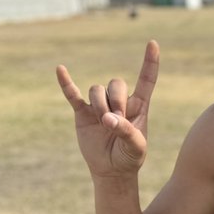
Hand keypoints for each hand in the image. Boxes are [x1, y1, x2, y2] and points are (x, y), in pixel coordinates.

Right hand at [56, 40, 159, 177]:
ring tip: (104, 123)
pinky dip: (66, 83)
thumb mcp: (136, 147)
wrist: (111, 170)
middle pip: (116, 83)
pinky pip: (72, 94)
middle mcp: (119, 101)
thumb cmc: (129, 157)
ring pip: (97, 89)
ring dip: (100, 104)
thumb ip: (127, 132)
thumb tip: (108, 119)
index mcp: (139, 106)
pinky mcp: (83, 113)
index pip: (146, 79)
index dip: (150, 62)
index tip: (153, 43)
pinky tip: (60, 69)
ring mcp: (99, 105)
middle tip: (117, 120)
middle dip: (117, 100)